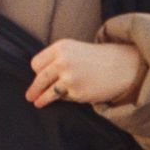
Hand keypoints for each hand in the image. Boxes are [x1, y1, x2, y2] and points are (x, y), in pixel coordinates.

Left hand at [26, 40, 145, 108]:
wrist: (121, 66)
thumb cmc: (97, 58)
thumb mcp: (74, 49)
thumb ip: (57, 58)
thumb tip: (40, 77)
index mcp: (60, 47)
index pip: (37, 63)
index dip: (37, 72)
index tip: (37, 77)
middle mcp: (62, 61)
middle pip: (40, 78)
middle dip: (33, 89)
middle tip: (29, 96)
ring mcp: (69, 77)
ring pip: (48, 91)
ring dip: (42, 99)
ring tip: (37, 103)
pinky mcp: (76, 92)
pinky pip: (64, 98)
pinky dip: (65, 98)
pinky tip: (71, 95)